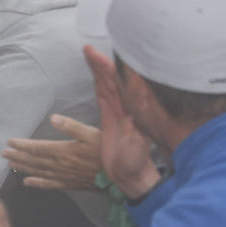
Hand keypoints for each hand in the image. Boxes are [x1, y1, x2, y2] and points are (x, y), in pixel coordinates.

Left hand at [3, 114, 101, 190]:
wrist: (120, 175)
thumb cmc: (107, 151)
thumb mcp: (91, 133)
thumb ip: (71, 126)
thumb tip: (53, 118)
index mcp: (62, 150)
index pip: (37, 147)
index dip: (22, 145)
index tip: (9, 142)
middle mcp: (59, 165)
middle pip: (34, 160)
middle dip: (17, 156)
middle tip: (3, 154)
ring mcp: (63, 176)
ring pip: (38, 172)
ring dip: (23, 168)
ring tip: (10, 164)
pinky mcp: (69, 183)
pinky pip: (49, 184)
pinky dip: (37, 183)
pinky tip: (27, 182)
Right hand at [83, 46, 160, 198]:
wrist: (131, 176)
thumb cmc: (134, 165)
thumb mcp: (136, 149)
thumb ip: (134, 132)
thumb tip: (133, 115)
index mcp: (131, 112)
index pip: (119, 85)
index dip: (109, 69)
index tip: (98, 56)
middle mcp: (126, 108)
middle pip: (112, 81)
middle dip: (102, 64)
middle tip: (89, 50)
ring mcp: (119, 112)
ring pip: (108, 85)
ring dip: (99, 69)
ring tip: (90, 54)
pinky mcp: (111, 118)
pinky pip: (104, 95)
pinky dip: (99, 82)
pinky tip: (96, 74)